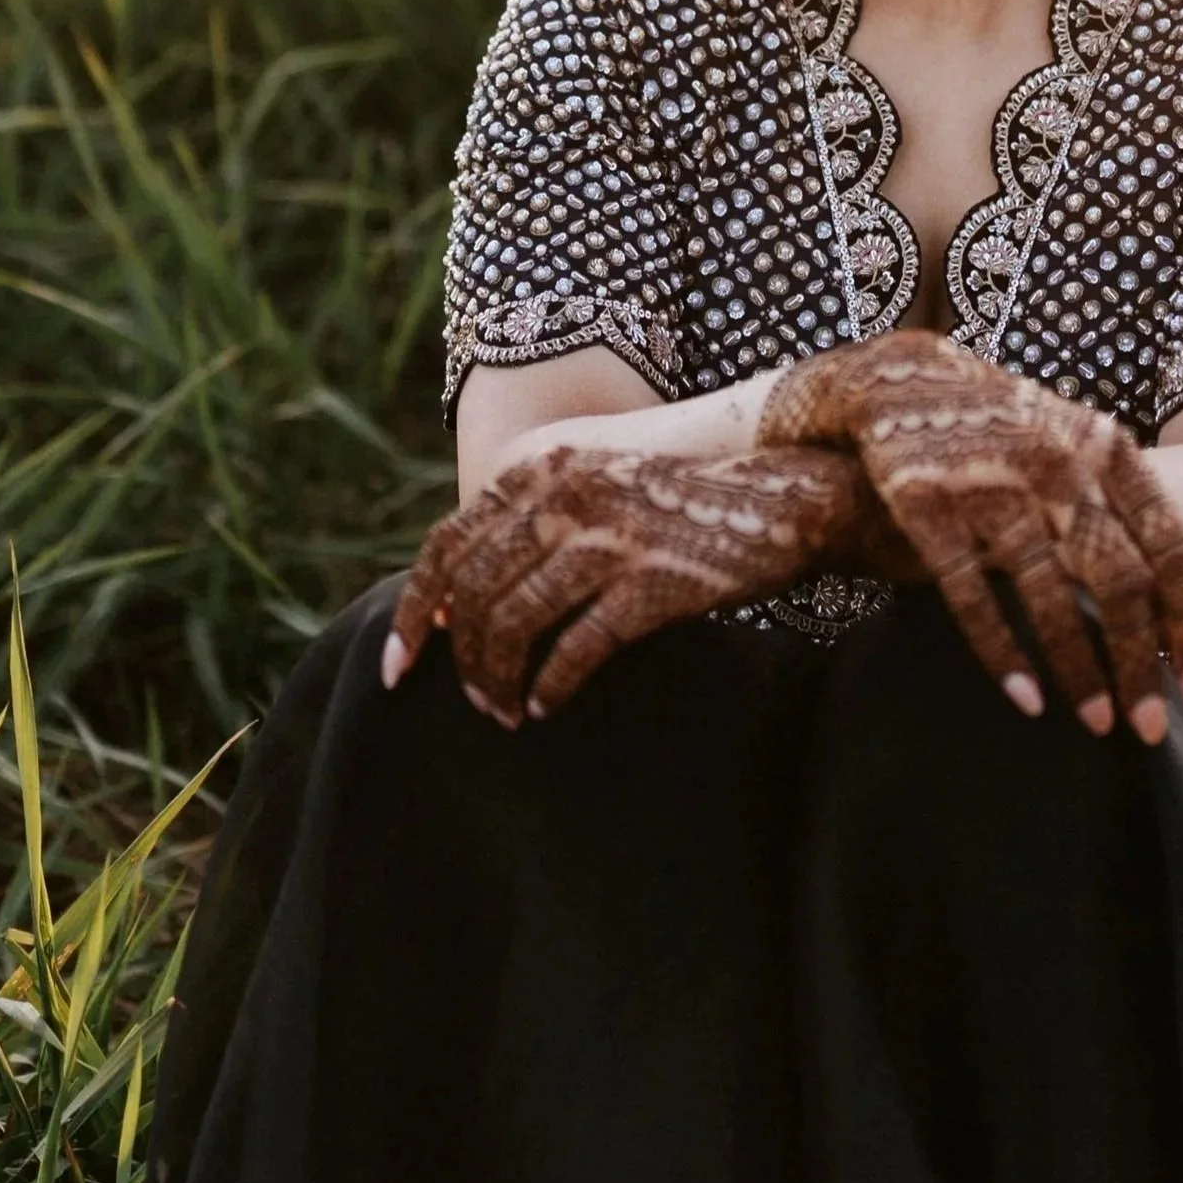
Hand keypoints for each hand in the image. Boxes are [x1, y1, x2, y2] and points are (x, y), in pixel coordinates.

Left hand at [381, 444, 872, 724]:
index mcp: (544, 468)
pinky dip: (550, 686)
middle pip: (473, 593)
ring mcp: (609, 537)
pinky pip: (574, 649)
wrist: (784, 494)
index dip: (413, 611)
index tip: (398, 665)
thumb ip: (532, 523)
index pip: (447, 544)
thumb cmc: (684, 501)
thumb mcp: (598, 486)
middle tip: (473, 702)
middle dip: (461, 659)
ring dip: (498, 680)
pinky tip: (547, 707)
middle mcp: (566, 495)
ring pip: (513, 623)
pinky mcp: (652, 582)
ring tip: (505, 713)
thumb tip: (452, 602)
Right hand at [759, 332, 1182, 744]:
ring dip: (1081, 670)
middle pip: (1120, 581)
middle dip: (1142, 665)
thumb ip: (1116, 500)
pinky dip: (1005, 653)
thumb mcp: (1070, 438)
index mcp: (1105, 445)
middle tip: (1153, 729)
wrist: (894, 378)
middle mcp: (1056, 462)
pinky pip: (974, 595)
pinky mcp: (929, 505)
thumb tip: (1172, 594)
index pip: (1170, 546)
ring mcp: (991, 483)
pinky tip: (1027, 699)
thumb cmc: (999, 423)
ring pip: (1051, 595)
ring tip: (1098, 725)